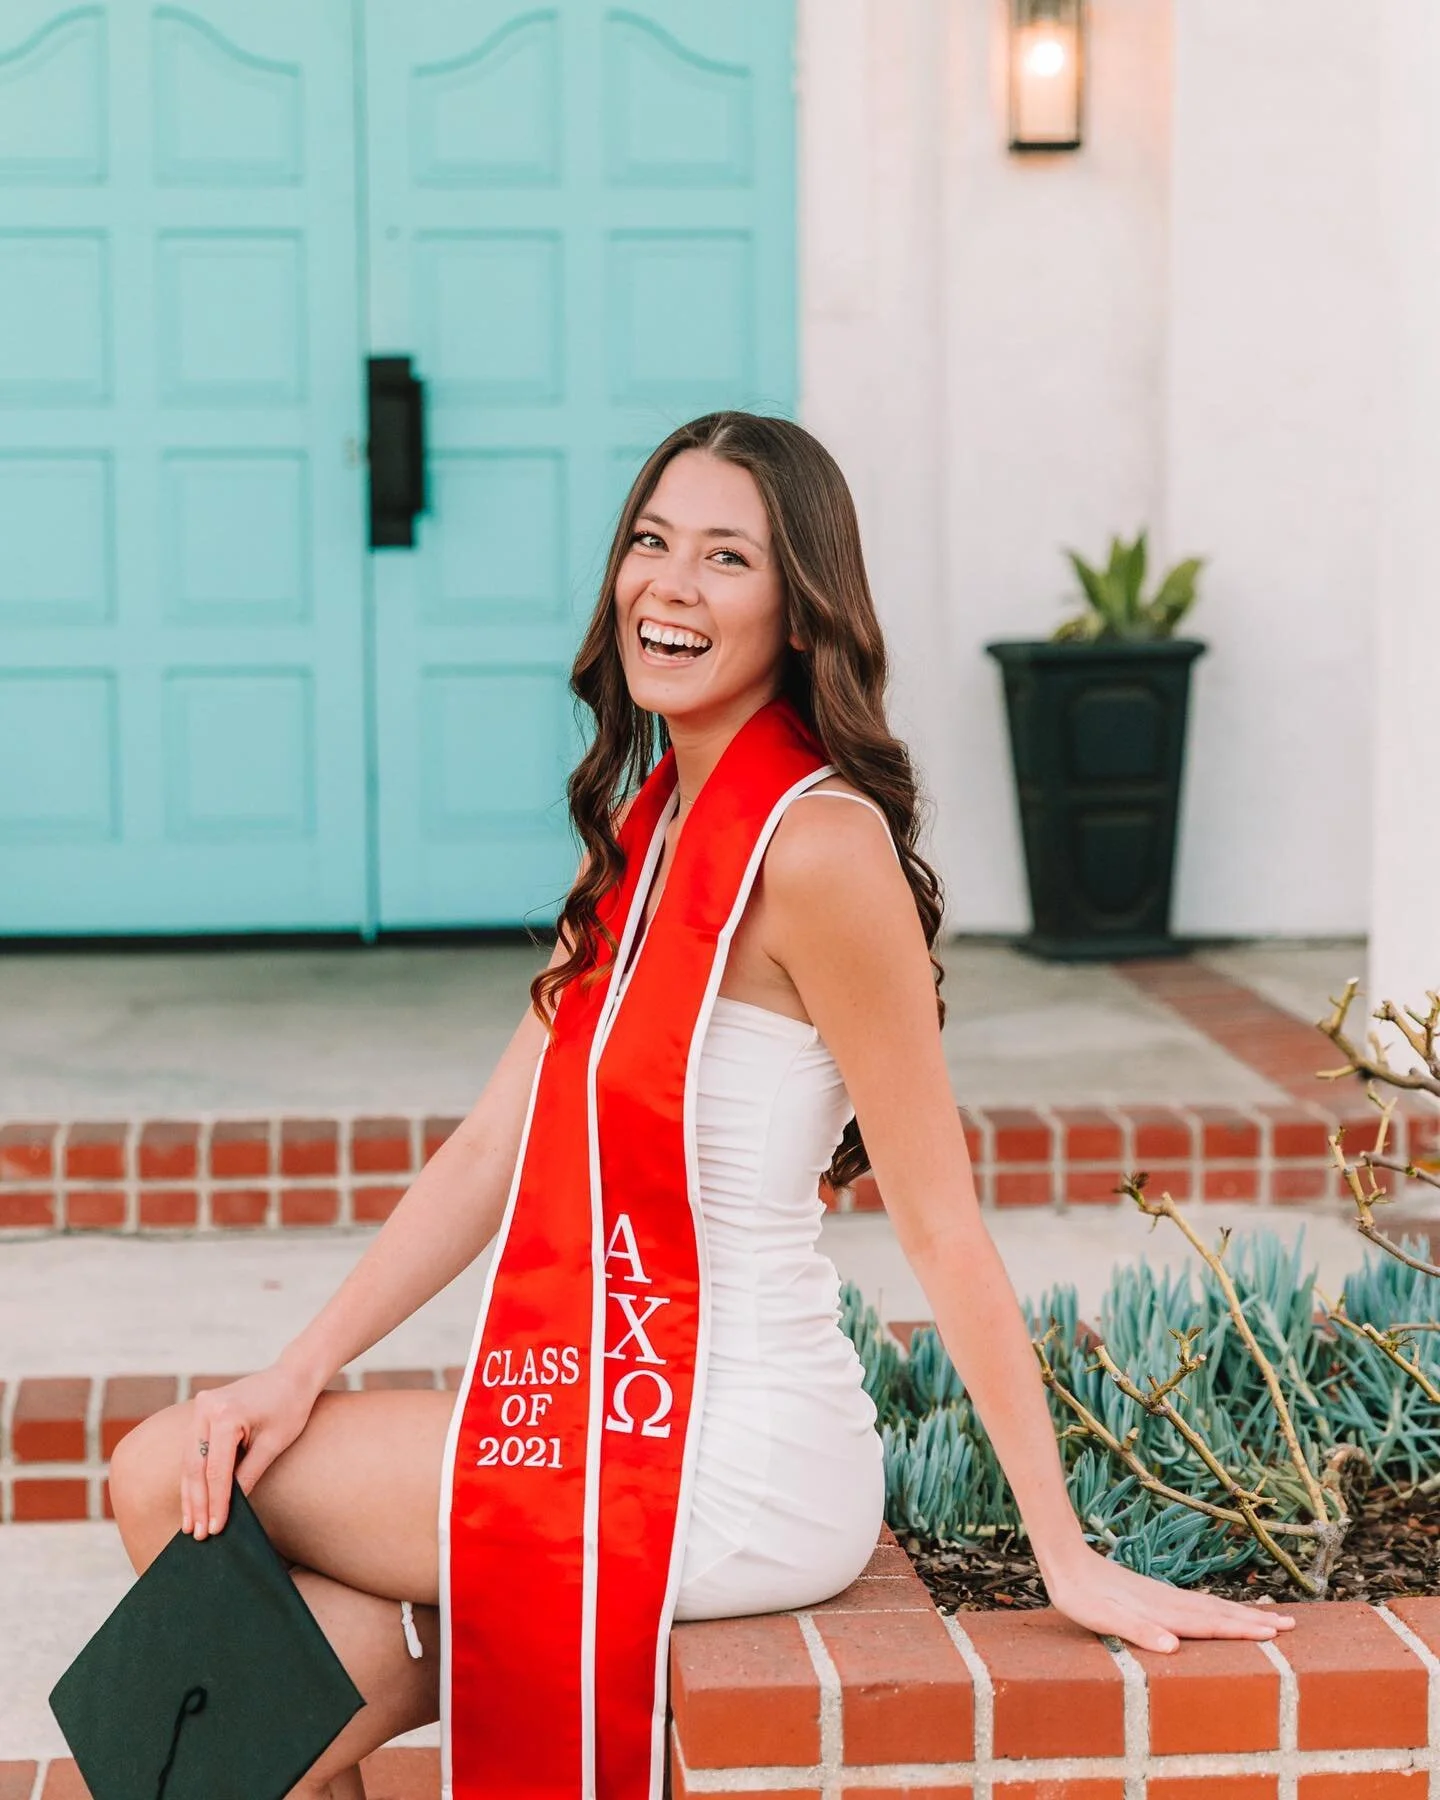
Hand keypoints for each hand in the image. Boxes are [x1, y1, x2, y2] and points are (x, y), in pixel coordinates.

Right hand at [181, 1362, 322, 1539]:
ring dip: (190, 1493)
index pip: (217, 1470)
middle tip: (197, 1534)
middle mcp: (205, 1409)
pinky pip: (194, 1449)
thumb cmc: (289, 1407)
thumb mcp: (273, 1445)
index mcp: (225, 1414)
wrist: (292, 1375)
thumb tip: (231, 1508)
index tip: (215, 1529)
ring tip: (190, 1524)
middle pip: (195, 1466)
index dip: (216, 1503)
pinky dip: (195, 1475)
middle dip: (197, 1503)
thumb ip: (249, 1476)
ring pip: (189, 1460)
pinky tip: (193, 1500)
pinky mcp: (201, 1412)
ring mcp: (200, 1407)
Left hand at [1042, 1543, 1295, 1652]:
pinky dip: (1216, 1607)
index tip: (1276, 1633)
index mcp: (1164, 1612)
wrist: (1066, 1560)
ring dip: (1239, 1612)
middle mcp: (1169, 1603)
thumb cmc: (1082, 1596)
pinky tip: (1218, 1610)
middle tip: (1290, 1624)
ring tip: (1268, 1616)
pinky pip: (1195, 1603)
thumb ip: (1138, 1631)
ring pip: (1210, 1605)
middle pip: (1219, 1612)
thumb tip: (1173, 1647)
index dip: (1243, 1630)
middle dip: (1254, 1620)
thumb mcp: (1105, 1618)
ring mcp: (1162, 1596)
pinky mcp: (1152, 1593)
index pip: (1211, 1623)